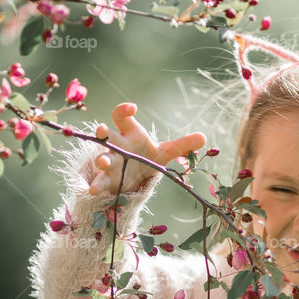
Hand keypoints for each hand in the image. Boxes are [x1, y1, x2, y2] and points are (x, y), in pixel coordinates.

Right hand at [83, 102, 205, 194]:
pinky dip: (97, 185)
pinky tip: (94, 191)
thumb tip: (204, 137)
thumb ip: (182, 146)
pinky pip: (100, 181)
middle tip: (102, 129)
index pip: (122, 117)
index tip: (132, 108)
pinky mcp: (106, 179)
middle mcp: (117, 145)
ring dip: (102, 159)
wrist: (133, 178)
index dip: (124, 110)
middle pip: (108, 135)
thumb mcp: (164, 152)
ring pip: (103, 157)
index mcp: (130, 133)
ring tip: (103, 162)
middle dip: (104, 133)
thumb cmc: (145, 157)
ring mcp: (109, 161)